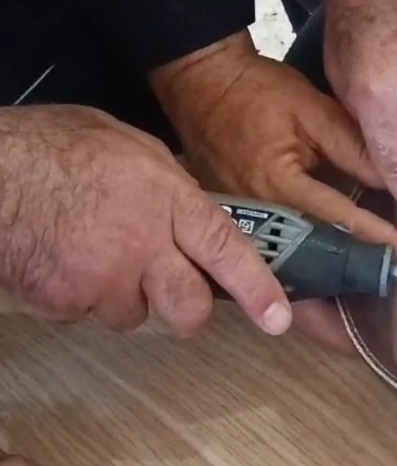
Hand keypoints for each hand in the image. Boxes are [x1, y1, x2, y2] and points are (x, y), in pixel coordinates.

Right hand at [0, 105, 291, 336]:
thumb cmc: (52, 147)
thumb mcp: (129, 147)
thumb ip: (168, 186)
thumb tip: (189, 207)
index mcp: (169, 201)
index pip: (227, 250)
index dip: (257, 288)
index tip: (276, 318)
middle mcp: (145, 246)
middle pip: (190, 308)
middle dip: (187, 308)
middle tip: (172, 290)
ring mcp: (105, 280)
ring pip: (134, 315)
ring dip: (123, 296)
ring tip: (94, 255)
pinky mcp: (67, 303)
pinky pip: (87, 313)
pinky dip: (79, 296)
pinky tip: (63, 261)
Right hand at [149, 30, 396, 352]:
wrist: (201, 86)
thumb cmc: (256, 94)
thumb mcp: (313, 110)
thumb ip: (358, 149)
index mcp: (279, 186)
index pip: (343, 227)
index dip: (386, 246)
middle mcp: (260, 221)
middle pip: (304, 285)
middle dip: (344, 320)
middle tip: (386, 343)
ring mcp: (246, 233)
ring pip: (286, 291)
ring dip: (324, 317)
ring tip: (364, 339)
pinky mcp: (242, 235)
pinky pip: (276, 276)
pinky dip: (307, 295)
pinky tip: (333, 308)